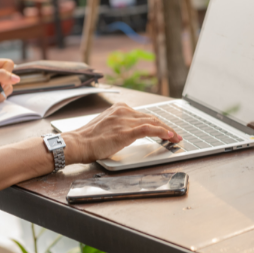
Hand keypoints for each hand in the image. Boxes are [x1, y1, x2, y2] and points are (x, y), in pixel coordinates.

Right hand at [62, 103, 182, 163]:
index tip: (166, 130)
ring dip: (168, 131)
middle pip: (152, 118)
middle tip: (176, 135)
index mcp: (119, 109)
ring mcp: (125, 120)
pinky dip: (161, 132)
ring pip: (153, 122)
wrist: (77, 143)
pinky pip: (148, 129)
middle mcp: (123, 111)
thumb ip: (120, 125)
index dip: (158, 123)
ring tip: (177, 138)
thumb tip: (133, 132)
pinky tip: (169, 136)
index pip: (144, 115)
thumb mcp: (107, 126)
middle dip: (166, 127)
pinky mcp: (125, 131)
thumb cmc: (88, 139)